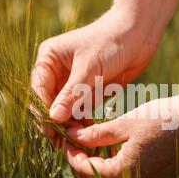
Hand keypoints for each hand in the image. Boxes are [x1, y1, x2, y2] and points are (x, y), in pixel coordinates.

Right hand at [31, 6, 159, 131]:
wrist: (139, 33)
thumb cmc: (111, 42)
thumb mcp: (89, 69)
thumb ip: (72, 94)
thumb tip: (53, 118)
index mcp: (49, 59)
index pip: (39, 90)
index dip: (43, 112)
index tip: (51, 132)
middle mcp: (57, 71)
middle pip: (50, 103)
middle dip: (56, 123)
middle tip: (62, 143)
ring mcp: (73, 82)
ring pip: (65, 110)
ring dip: (70, 125)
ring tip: (76, 142)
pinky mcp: (88, 90)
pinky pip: (81, 111)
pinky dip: (83, 122)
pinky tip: (88, 134)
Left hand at [65, 91, 178, 177]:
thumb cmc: (161, 118)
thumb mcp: (124, 123)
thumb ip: (96, 134)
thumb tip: (72, 136)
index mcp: (124, 173)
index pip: (87, 172)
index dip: (73, 156)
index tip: (68, 141)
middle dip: (84, 172)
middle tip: (79, 150)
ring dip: (102, 174)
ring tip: (98, 149)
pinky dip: (119, 174)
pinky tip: (119, 152)